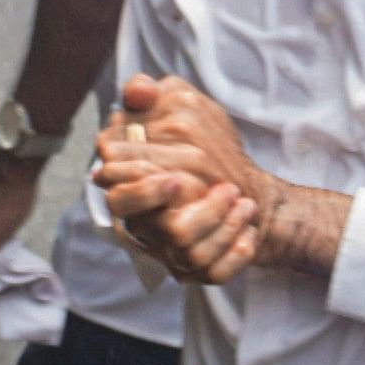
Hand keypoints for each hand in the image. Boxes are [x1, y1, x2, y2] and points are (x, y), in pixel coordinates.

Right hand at [93, 76, 275, 285]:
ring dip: (219, 225)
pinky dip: (234, 254)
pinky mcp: (199, 270)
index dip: (141, 189)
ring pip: (184, 250)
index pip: (117, 195)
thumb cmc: (201, 142)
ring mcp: (170, 250)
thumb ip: (152, 93)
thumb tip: (139, 90)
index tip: (173, 176)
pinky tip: (248, 233)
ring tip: (243, 203)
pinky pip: (213, 273)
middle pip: (139, 227)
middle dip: (168, 207)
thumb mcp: (177, 106)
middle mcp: (145, 222)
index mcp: (131, 187)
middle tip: (209, 189)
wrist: (242, 182)